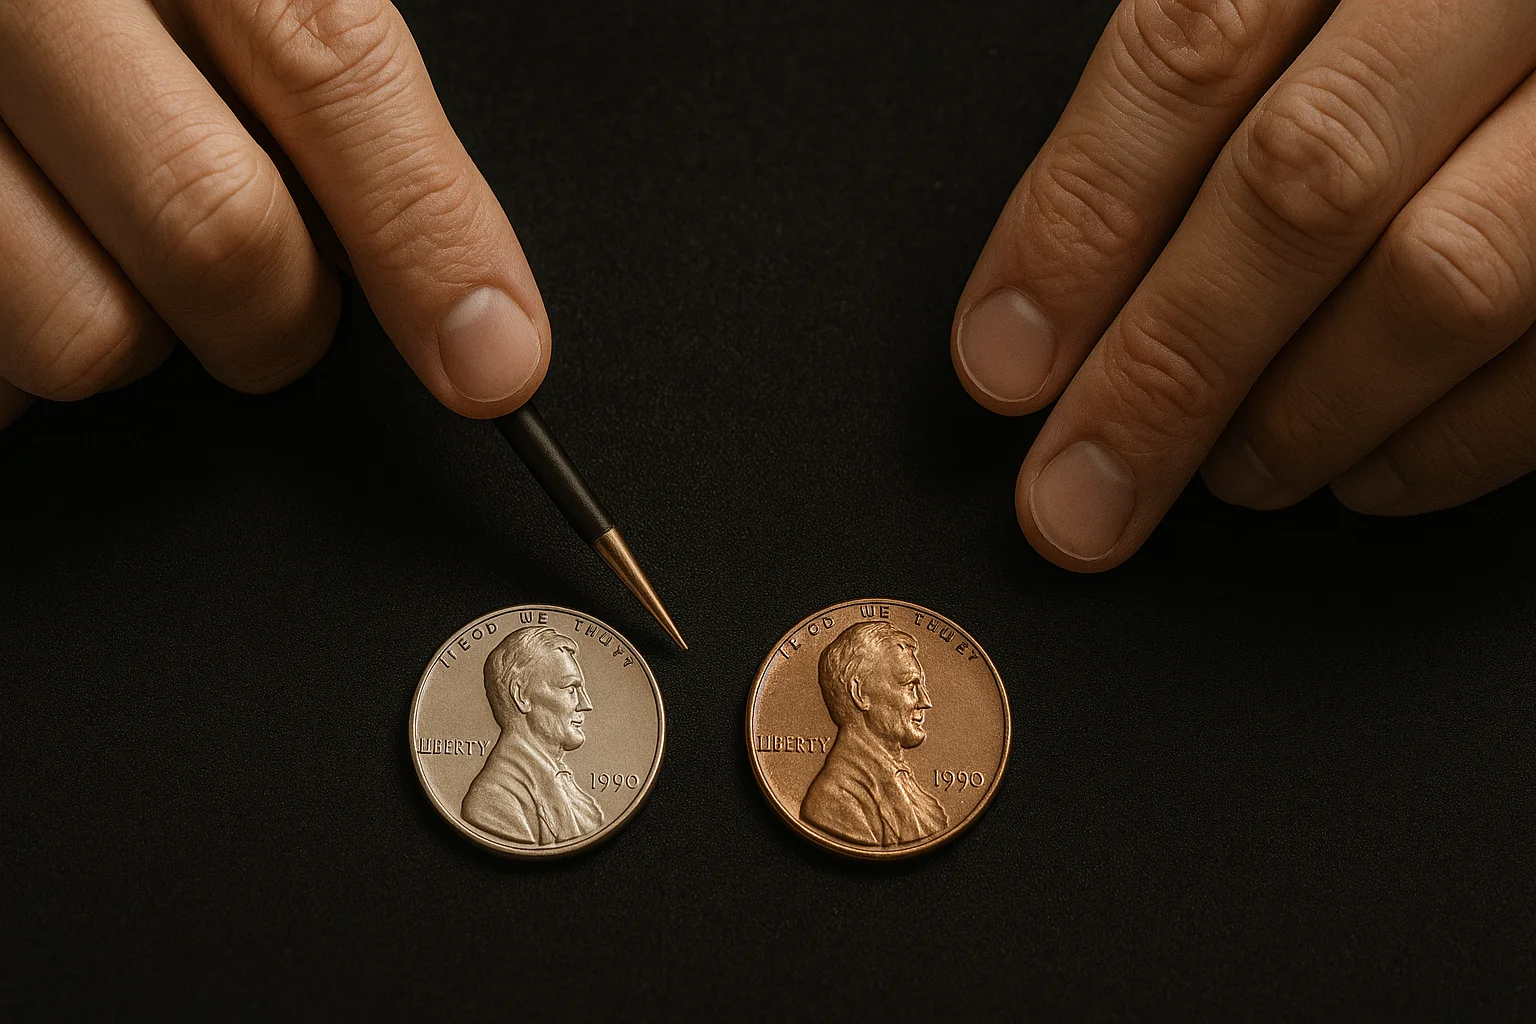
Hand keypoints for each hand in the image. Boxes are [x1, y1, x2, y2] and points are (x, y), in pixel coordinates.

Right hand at [0, 0, 548, 429]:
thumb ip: (305, 55)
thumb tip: (453, 268)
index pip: (329, 73)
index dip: (429, 240)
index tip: (492, 357)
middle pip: (218, 236)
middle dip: (282, 318)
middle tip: (275, 299)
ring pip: (84, 333)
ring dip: (134, 332)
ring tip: (104, 250)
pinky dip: (16, 357)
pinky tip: (23, 261)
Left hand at [952, 0, 1535, 570]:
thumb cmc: (1433, 3)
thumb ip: (1223, 69)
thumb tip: (1062, 271)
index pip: (1191, 47)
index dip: (1079, 223)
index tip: (1004, 362)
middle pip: (1302, 183)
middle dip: (1165, 369)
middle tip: (1077, 498)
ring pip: (1447, 278)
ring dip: (1300, 415)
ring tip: (1222, 477)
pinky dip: (1450, 443)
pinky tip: (1363, 470)